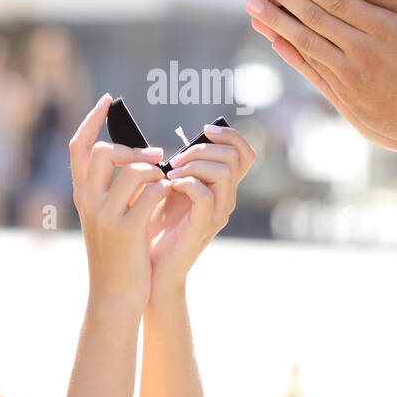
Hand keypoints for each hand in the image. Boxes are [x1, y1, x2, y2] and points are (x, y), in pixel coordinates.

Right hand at [69, 94, 170, 316]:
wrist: (114, 296)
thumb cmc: (118, 254)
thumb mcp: (106, 218)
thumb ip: (114, 189)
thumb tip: (137, 157)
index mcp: (82, 195)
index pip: (78, 147)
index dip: (91, 119)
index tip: (108, 100)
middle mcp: (88, 202)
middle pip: (102, 152)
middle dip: (132, 149)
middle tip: (156, 156)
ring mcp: (106, 216)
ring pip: (133, 170)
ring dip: (155, 171)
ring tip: (165, 182)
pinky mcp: (127, 231)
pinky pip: (152, 192)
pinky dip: (166, 189)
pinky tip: (171, 197)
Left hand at [146, 124, 256, 297]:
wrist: (151, 265)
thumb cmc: (156, 225)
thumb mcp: (170, 188)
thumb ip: (182, 168)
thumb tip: (179, 143)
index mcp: (222, 187)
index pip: (245, 153)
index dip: (230, 135)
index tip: (204, 131)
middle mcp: (226, 199)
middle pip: (234, 156)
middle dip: (201, 149)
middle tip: (174, 160)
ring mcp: (217, 213)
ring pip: (223, 171)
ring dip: (193, 164)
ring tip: (170, 173)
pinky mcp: (203, 226)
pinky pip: (205, 195)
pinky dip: (186, 183)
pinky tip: (169, 186)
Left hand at [245, 0, 396, 154]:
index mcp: (384, 31)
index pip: (338, 3)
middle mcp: (362, 52)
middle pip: (315, 20)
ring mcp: (349, 76)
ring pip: (306, 44)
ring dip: (277, 24)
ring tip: (253, 6)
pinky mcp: (344, 96)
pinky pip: (311, 71)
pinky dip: (291, 54)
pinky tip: (274, 40)